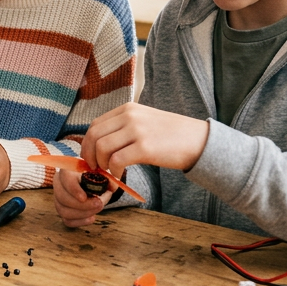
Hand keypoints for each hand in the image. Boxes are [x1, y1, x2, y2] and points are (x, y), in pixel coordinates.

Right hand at [53, 168, 108, 227]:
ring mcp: (58, 198)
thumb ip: (107, 179)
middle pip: (63, 198)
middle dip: (82, 205)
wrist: (90, 182)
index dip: (73, 190)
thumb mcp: (101, 173)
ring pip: (63, 211)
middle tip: (99, 204)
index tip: (84, 198)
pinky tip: (91, 218)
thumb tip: (112, 187)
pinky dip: (80, 222)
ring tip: (97, 210)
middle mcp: (59, 184)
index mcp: (67, 171)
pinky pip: (67, 220)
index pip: (65, 179)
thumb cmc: (94, 176)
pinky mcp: (62, 210)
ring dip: (82, 214)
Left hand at [81, 102, 209, 174]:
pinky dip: (113, 171)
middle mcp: (130, 116)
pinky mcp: (145, 148)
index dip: (87, 144)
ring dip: (101, 164)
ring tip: (109, 172)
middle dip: (89, 155)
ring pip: (102, 148)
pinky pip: (117, 161)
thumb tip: (100, 146)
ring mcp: (137, 131)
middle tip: (95, 169)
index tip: (90, 158)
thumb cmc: (171, 135)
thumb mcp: (145, 121)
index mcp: (128, 109)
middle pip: (94, 136)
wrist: (199, 140)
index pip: (95, 125)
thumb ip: (124, 128)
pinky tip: (119, 176)